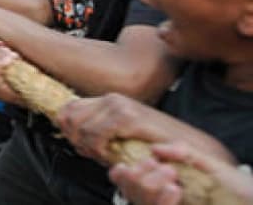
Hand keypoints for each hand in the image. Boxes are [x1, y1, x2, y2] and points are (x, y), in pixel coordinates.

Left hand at [59, 94, 202, 164]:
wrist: (188, 146)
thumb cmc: (153, 144)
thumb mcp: (120, 135)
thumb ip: (98, 131)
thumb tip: (72, 137)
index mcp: (107, 100)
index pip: (69, 108)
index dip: (68, 129)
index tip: (81, 146)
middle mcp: (111, 98)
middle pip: (69, 116)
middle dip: (74, 138)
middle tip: (90, 153)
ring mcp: (119, 105)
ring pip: (79, 126)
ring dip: (85, 145)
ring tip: (100, 155)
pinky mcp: (127, 118)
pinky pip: (95, 134)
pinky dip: (95, 149)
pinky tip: (107, 155)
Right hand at [108, 142, 252, 204]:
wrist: (252, 201)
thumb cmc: (236, 186)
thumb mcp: (209, 164)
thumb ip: (183, 153)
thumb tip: (155, 148)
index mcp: (163, 183)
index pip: (126, 181)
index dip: (121, 174)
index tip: (134, 163)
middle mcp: (161, 199)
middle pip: (129, 191)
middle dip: (138, 177)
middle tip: (162, 168)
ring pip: (140, 202)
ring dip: (149, 186)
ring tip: (170, 174)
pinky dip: (162, 201)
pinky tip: (173, 189)